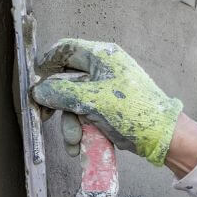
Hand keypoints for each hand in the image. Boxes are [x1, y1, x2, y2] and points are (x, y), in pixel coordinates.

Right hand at [31, 39, 182, 165]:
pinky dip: (82, 131)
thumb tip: (37, 91)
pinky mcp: (108, 111)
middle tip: (43, 117)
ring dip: (70, 125)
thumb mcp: (92, 101)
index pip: (66, 49)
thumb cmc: (133, 112)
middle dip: (57, 105)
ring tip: (75, 142)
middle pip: (66, 82)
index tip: (34, 80)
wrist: (162, 137)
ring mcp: (106, 92)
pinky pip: (86, 117)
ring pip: (75, 104)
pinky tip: (81, 146)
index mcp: (102, 57)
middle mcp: (103, 71)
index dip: (47, 62)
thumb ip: (60, 93)